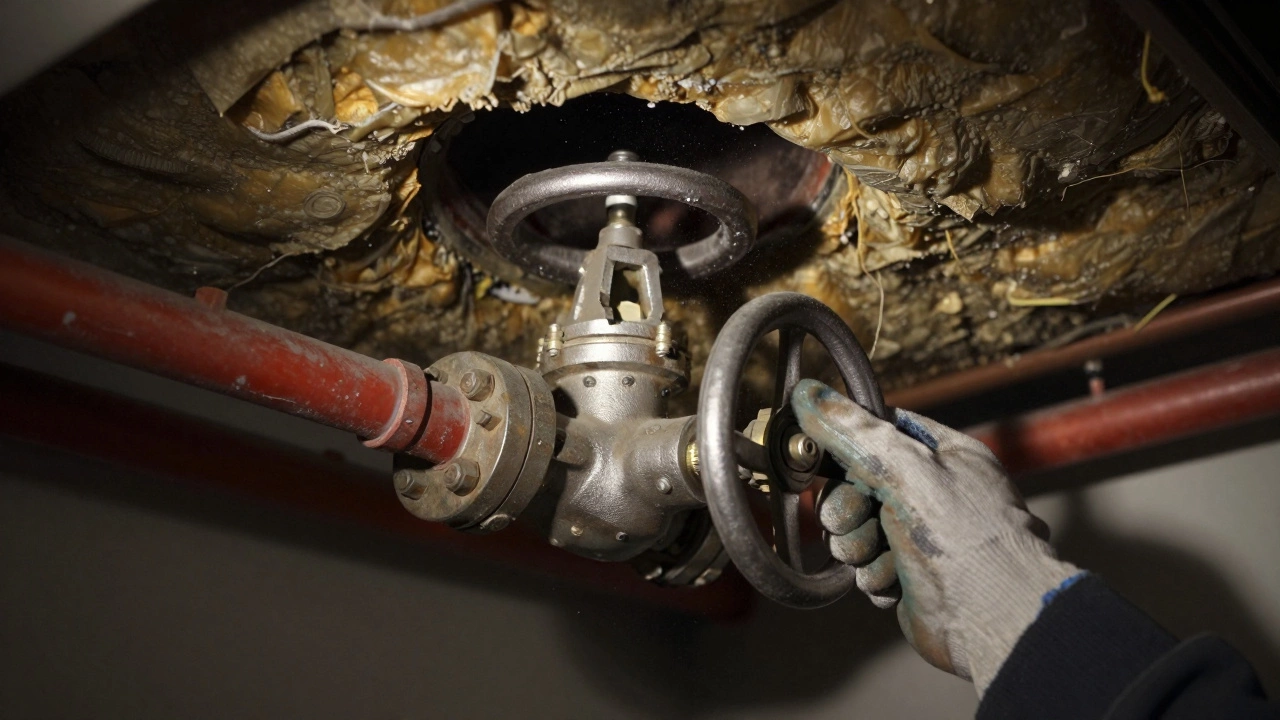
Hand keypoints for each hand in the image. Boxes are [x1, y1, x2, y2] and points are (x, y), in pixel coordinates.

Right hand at [792, 380, 1078, 693]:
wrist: (997, 623)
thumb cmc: (970, 542)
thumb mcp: (909, 472)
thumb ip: (857, 433)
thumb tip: (808, 393)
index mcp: (945, 456)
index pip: (880, 433)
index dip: (845, 446)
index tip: (821, 459)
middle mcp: (935, 493)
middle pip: (858, 485)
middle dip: (846, 508)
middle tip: (850, 520)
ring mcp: (922, 537)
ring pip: (858, 530)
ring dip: (859, 546)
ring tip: (881, 557)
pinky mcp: (911, 577)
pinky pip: (869, 568)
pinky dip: (875, 576)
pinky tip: (895, 582)